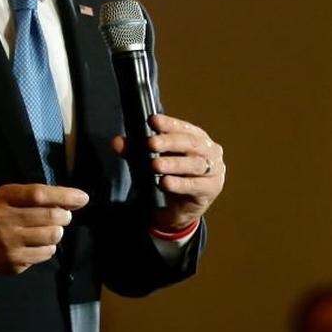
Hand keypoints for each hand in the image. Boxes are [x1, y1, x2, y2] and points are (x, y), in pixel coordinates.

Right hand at [0, 184, 88, 274]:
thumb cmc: (4, 214)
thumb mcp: (15, 198)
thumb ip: (42, 196)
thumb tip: (78, 199)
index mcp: (4, 198)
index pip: (38, 194)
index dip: (63, 195)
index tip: (82, 198)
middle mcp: (4, 220)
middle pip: (50, 216)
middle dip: (64, 215)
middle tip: (63, 216)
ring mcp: (8, 244)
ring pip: (53, 236)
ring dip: (57, 232)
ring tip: (49, 230)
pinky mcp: (14, 262)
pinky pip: (47, 253)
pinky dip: (49, 247)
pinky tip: (38, 243)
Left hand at [111, 114, 224, 231]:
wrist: (177, 211)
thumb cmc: (168, 177)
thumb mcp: (149, 162)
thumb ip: (135, 151)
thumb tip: (117, 142)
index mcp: (196, 138)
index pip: (182, 127)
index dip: (168, 123)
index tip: (152, 120)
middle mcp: (209, 151)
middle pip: (190, 143)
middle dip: (169, 142)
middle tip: (150, 143)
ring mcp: (214, 170)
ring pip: (194, 164)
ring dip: (173, 163)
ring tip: (155, 165)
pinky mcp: (211, 189)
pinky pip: (195, 185)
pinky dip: (179, 184)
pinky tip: (165, 183)